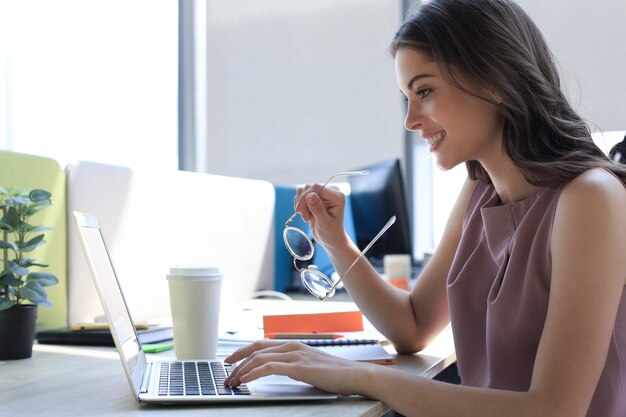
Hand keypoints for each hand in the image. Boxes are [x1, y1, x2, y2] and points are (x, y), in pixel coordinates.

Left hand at [223, 340, 371, 395]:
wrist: (355, 375)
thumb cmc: (335, 374)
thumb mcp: (310, 365)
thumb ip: (294, 364)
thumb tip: (279, 370)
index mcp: (293, 345)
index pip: (261, 344)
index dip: (242, 351)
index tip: (230, 361)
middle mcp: (292, 346)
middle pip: (255, 349)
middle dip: (236, 360)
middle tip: (225, 373)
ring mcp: (295, 355)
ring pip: (259, 358)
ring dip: (241, 370)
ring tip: (232, 381)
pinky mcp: (298, 367)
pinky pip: (269, 368)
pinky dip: (254, 373)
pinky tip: (246, 380)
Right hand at [294, 184, 349, 251]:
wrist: (331, 239)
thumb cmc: (331, 233)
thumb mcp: (324, 224)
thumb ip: (318, 209)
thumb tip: (310, 195)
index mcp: (337, 196)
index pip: (316, 187)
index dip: (305, 198)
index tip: (300, 212)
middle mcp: (331, 192)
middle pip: (308, 187)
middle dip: (303, 203)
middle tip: (306, 219)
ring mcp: (323, 193)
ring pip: (303, 190)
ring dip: (301, 205)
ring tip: (307, 218)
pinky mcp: (315, 197)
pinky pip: (301, 194)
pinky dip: (300, 205)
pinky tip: (306, 215)